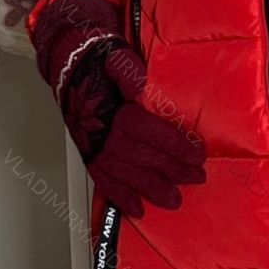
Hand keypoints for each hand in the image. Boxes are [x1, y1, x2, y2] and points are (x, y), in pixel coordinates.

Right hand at [32, 0, 205, 217]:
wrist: (70, 67)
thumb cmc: (98, 62)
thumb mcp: (118, 58)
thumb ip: (131, 73)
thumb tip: (145, 86)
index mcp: (116, 112)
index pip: (152, 133)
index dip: (177, 146)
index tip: (199, 155)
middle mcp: (104, 135)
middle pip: (145, 158)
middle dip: (173, 171)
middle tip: (197, 178)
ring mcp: (95, 148)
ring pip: (127, 175)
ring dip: (152, 190)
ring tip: (174, 200)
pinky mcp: (89, 155)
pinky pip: (104, 181)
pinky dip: (120, 197)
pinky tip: (136, 209)